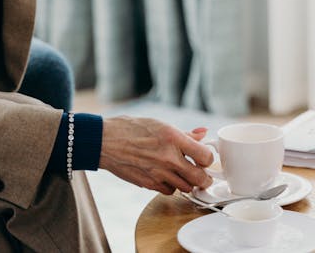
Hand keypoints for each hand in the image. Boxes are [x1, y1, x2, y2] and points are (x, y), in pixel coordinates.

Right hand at [99, 117, 213, 194]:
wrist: (105, 141)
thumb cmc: (131, 129)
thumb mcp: (161, 125)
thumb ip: (185, 134)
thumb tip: (203, 133)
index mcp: (174, 139)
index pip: (205, 156)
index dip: (209, 158)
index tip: (206, 158)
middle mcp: (168, 158)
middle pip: (199, 178)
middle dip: (204, 178)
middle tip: (203, 175)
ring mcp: (158, 173)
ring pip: (185, 187)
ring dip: (188, 182)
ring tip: (184, 174)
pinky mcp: (148, 183)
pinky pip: (168, 191)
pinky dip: (171, 186)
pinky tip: (167, 177)